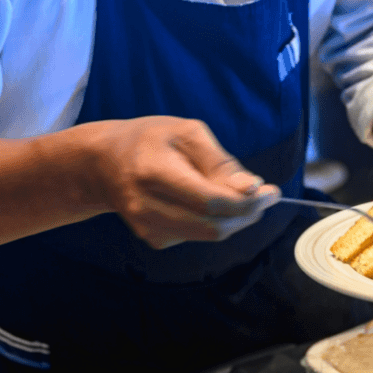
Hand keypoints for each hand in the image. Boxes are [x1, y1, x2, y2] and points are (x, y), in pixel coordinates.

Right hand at [90, 116, 278, 248]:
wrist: (103, 164)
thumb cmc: (148, 140)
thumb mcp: (186, 133)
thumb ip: (220, 162)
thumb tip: (252, 188)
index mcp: (154, 172)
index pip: (209, 201)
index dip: (246, 202)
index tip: (270, 192)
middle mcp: (146, 206)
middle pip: (212, 226)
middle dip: (247, 214)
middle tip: (264, 197)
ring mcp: (147, 227)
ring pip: (208, 235)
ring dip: (234, 220)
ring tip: (241, 196)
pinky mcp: (152, 239)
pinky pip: (196, 236)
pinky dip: (213, 222)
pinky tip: (207, 202)